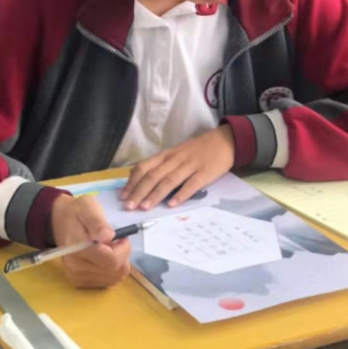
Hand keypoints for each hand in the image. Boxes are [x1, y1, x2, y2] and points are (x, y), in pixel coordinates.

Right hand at [50, 194, 130, 288]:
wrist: (59, 220)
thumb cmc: (76, 212)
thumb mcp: (88, 208)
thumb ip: (98, 223)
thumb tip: (108, 236)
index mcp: (78, 248)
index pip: (112, 261)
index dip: (123, 250)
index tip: (121, 237)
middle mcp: (75, 267)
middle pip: (115, 272)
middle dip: (122, 256)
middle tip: (116, 242)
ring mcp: (76, 276)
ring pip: (113, 278)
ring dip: (117, 263)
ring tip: (108, 248)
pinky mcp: (78, 281)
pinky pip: (105, 282)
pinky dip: (110, 271)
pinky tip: (103, 258)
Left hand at [120, 126, 235, 211]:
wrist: (224, 141)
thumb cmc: (197, 149)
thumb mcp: (175, 153)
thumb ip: (160, 165)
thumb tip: (139, 178)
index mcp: (166, 155)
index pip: (144, 167)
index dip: (132, 182)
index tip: (123, 196)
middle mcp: (174, 160)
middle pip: (153, 176)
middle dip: (139, 192)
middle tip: (129, 207)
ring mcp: (189, 166)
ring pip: (168, 181)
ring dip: (155, 195)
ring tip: (144, 207)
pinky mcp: (204, 173)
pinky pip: (190, 185)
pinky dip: (180, 195)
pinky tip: (172, 204)